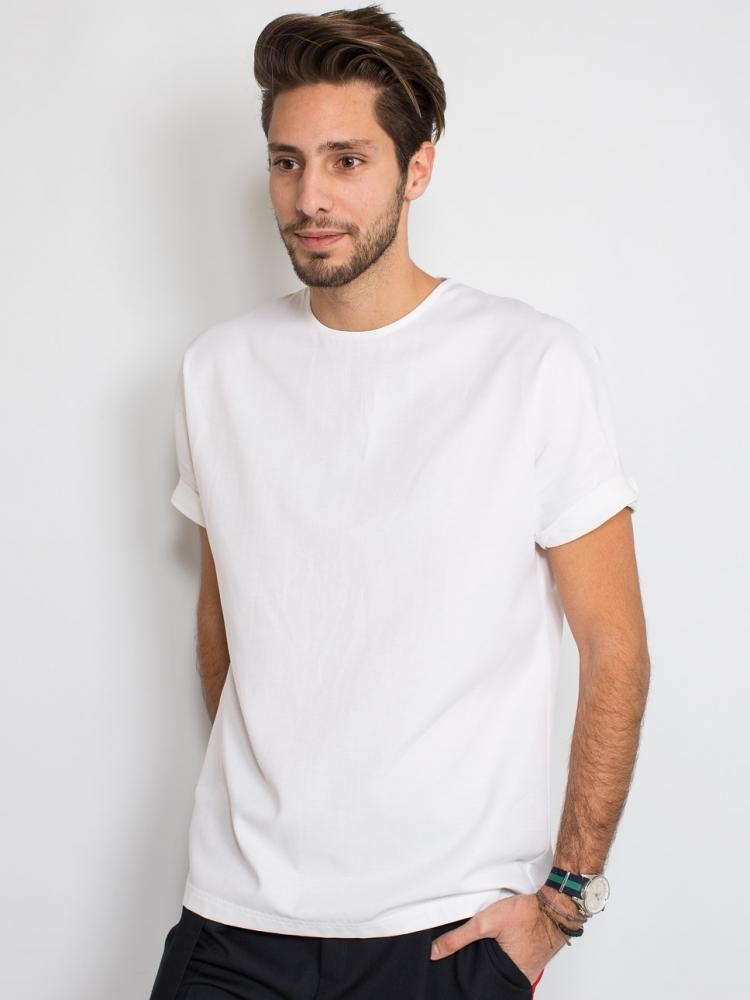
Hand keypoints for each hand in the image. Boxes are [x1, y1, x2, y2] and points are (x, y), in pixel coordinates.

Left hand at [429, 892, 568, 986]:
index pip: (482, 983)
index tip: (462, 969)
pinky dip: (505, 953)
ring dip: (494, 959)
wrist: (554, 904)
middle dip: (481, 967)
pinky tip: (500, 943)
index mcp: (510, 976)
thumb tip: (435, 952)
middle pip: (491, 976)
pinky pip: (513, 960)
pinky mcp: (533, 957)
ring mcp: (529, 968)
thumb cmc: (526, 913)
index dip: (471, 976)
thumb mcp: (485, 922)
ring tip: (487, 946)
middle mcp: (522, 977)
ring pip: (502, 968)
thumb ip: (458, 937)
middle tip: (475, 953)